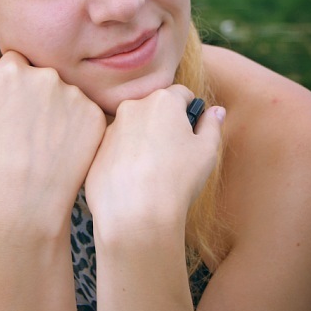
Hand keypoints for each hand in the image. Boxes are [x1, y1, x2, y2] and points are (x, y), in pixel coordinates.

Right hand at [0, 51, 105, 238]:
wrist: (27, 200)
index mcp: (11, 72)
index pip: (18, 61)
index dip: (16, 83)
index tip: (17, 105)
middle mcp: (45, 75)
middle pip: (46, 74)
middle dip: (41, 93)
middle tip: (34, 128)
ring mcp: (73, 93)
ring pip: (68, 93)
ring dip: (63, 109)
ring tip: (50, 143)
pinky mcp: (95, 113)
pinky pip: (87, 112)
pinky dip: (80, 127)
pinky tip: (67, 150)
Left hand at [84, 85, 224, 243]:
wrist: (136, 215)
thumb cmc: (177, 179)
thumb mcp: (207, 151)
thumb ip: (212, 125)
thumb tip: (215, 111)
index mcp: (161, 101)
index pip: (181, 94)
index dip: (190, 110)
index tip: (192, 129)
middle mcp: (132, 107)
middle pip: (154, 109)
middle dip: (165, 125)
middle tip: (174, 154)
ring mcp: (110, 130)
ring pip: (133, 129)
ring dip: (143, 141)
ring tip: (153, 172)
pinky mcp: (95, 152)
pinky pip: (115, 149)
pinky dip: (125, 159)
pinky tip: (135, 182)